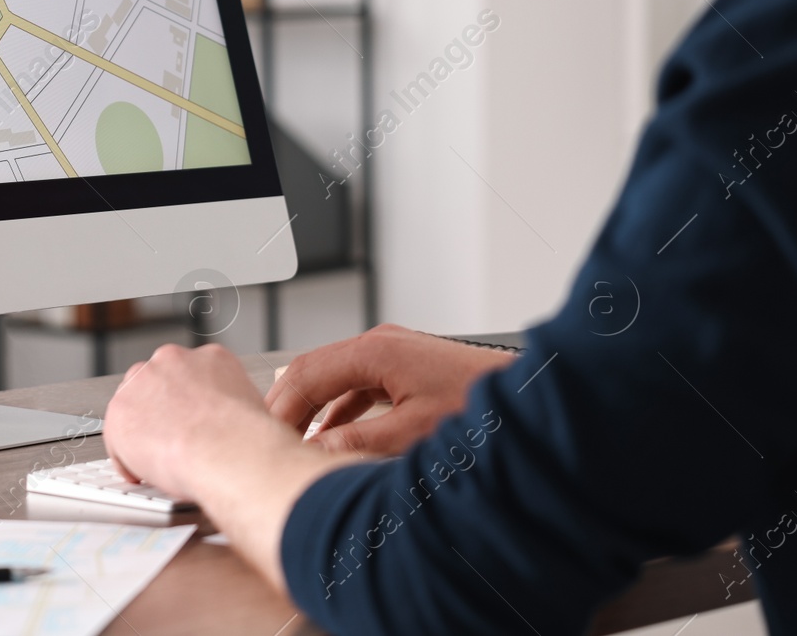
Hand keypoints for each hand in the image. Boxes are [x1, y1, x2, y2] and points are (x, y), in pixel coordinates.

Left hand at [104, 344, 360, 595]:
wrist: (230, 451)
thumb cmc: (250, 442)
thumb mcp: (253, 409)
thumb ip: (233, 408)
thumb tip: (235, 430)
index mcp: (211, 359)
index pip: (188, 375)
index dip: (186, 403)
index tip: (188, 423)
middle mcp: (174, 360)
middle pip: (156, 383)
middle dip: (159, 411)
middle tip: (169, 443)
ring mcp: (144, 382)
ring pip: (134, 407)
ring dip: (141, 432)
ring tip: (155, 461)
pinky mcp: (121, 409)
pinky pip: (117, 436)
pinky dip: (126, 457)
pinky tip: (140, 473)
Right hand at [264, 324, 516, 456]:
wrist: (531, 399)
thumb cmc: (483, 410)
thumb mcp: (413, 434)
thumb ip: (357, 441)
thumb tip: (314, 451)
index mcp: (376, 350)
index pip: (305, 374)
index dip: (280, 408)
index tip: (264, 436)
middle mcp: (380, 344)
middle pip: (314, 371)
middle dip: (289, 407)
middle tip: (269, 440)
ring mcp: (393, 354)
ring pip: (333, 379)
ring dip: (313, 410)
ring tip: (296, 443)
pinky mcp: (405, 368)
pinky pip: (356, 386)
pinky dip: (337, 410)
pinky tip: (332, 435)